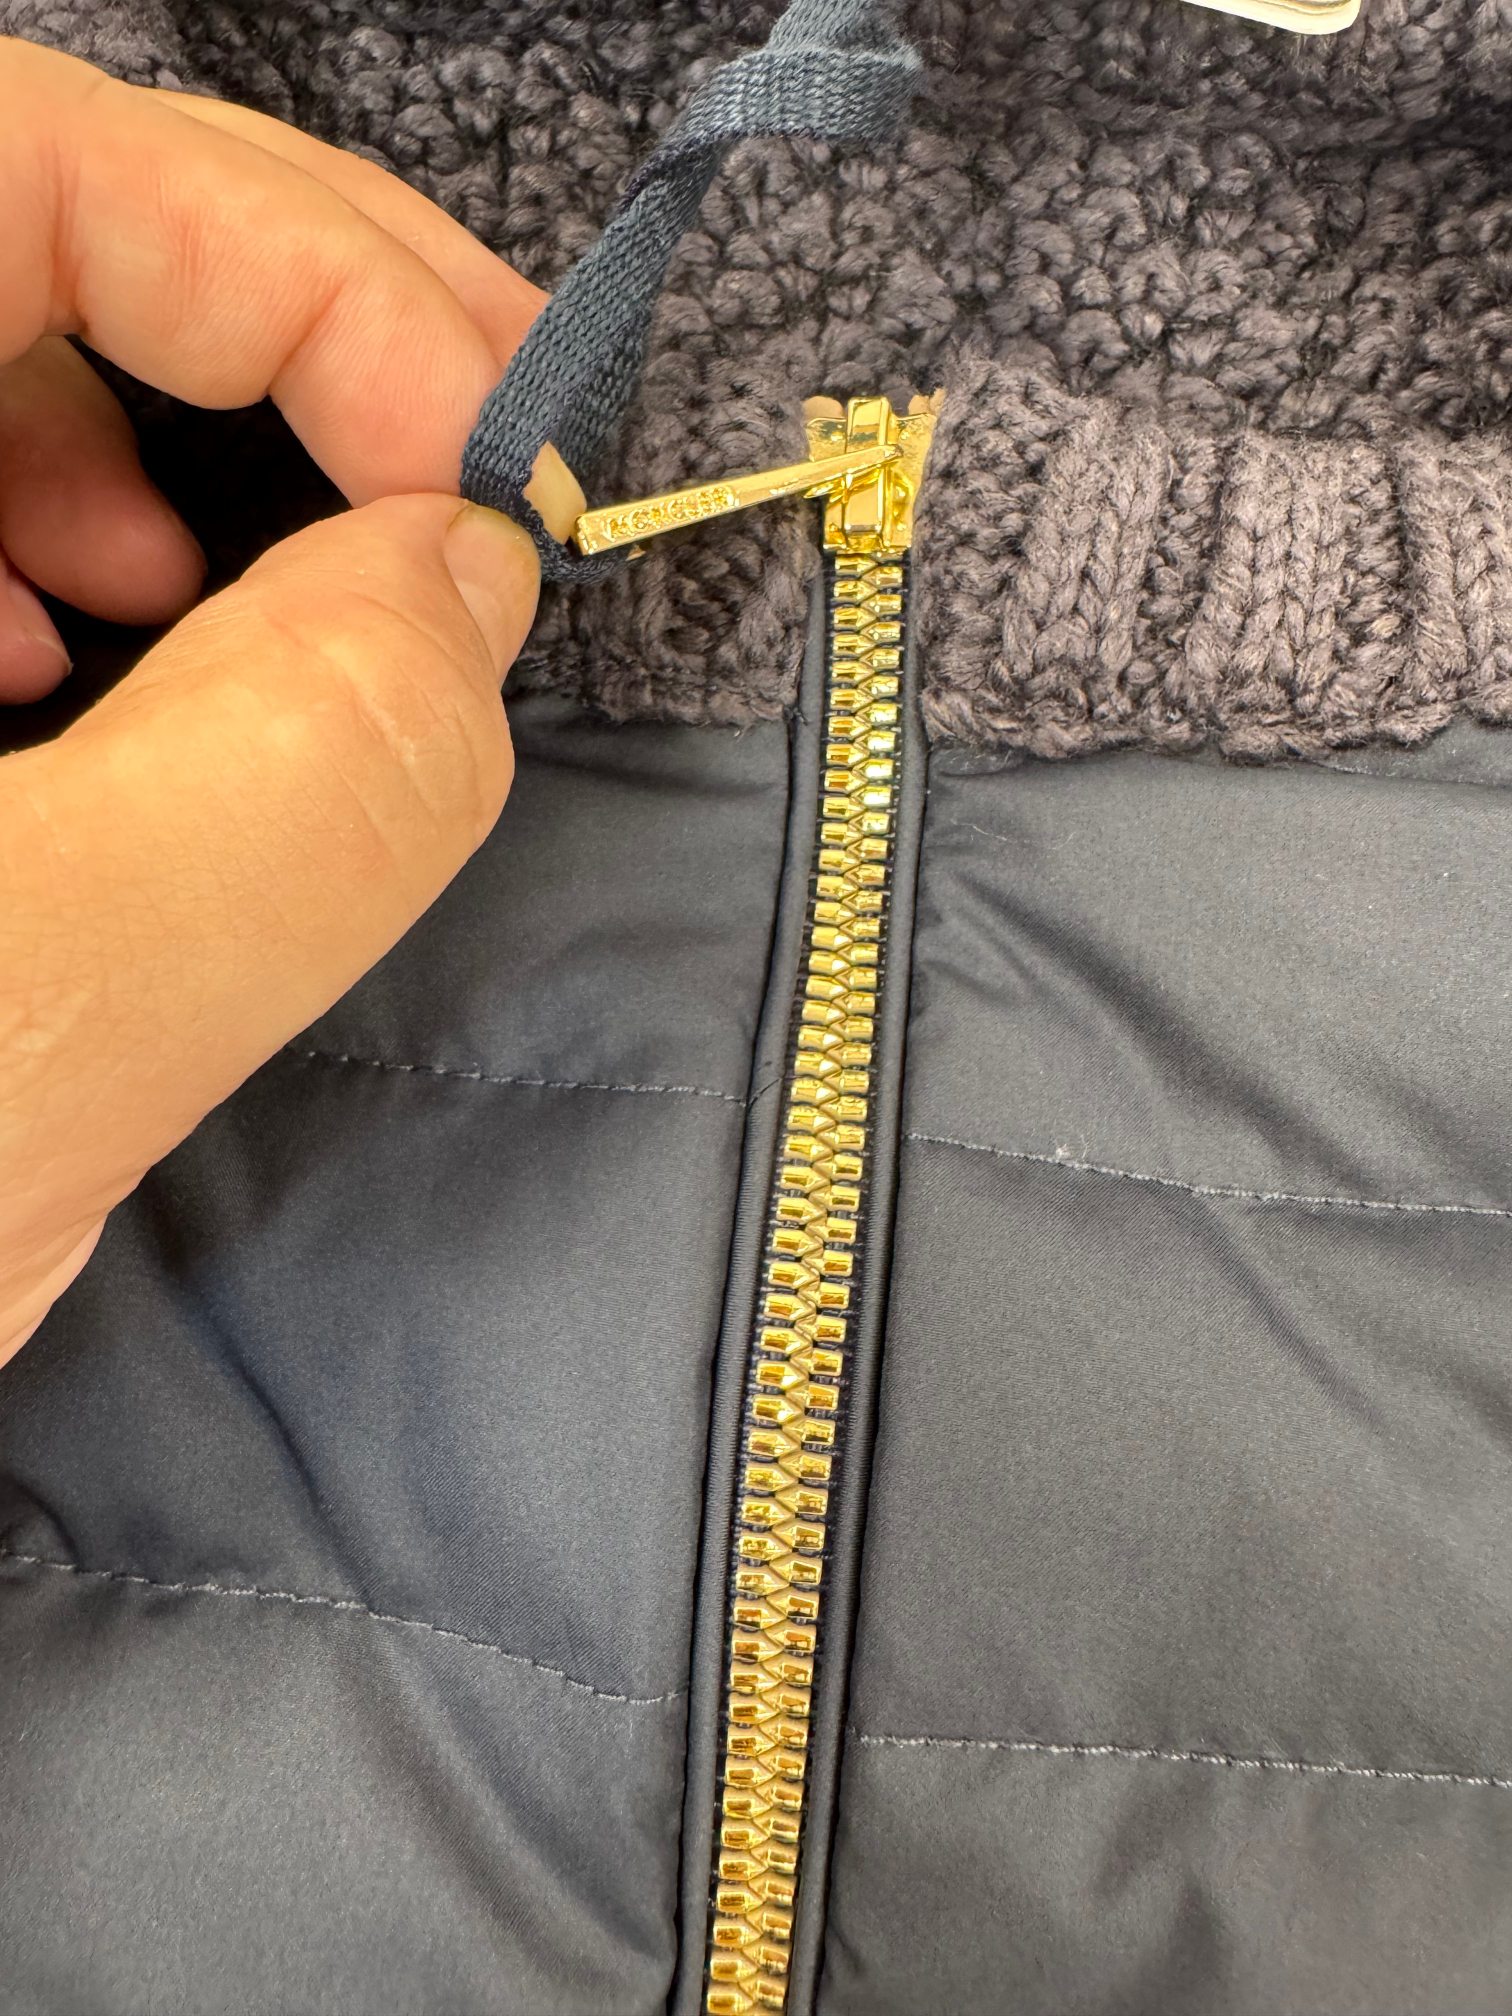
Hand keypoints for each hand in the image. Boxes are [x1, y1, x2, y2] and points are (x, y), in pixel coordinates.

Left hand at [0, 38, 580, 1365]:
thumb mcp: (10, 1034)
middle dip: (270, 325)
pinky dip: (28, 553)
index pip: (11, 155)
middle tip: (469, 468)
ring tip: (241, 599)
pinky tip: (71, 675)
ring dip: (145, 436)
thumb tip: (461, 589)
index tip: (489, 472)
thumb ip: (297, 783)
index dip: (303, 264)